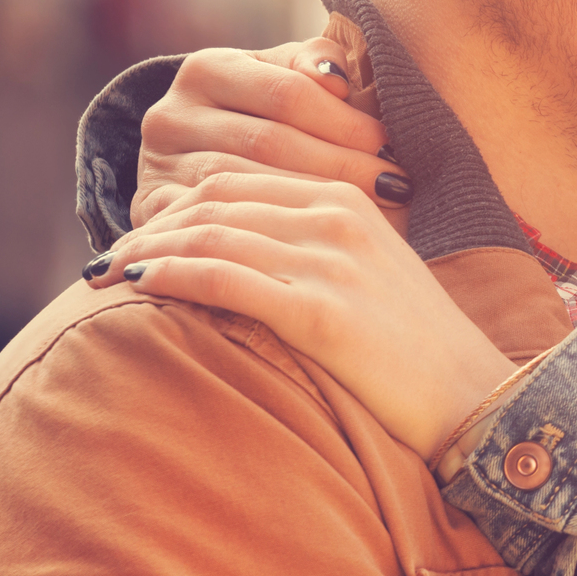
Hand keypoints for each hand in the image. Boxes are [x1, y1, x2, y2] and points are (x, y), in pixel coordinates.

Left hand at [89, 172, 513, 462]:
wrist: (472, 394)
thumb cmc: (416, 347)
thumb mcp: (369, 272)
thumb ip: (313, 248)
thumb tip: (238, 251)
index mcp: (347, 199)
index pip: (237, 181)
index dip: (176, 204)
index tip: (138, 234)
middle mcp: (336, 218)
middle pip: (213, 203)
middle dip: (148, 227)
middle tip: (106, 258)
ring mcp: (329, 262)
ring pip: (208, 235)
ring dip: (144, 251)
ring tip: (103, 275)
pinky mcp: (320, 312)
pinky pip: (221, 278)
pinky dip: (168, 276)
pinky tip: (136, 286)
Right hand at [131, 41, 411, 229]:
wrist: (204, 165)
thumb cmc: (272, 119)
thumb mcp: (289, 80)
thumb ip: (318, 64)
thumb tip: (337, 77)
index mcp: (208, 69)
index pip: (287, 92)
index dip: (344, 119)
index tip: (393, 144)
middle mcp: (172, 115)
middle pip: (268, 141)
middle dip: (340, 163)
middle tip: (396, 184)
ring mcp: (155, 167)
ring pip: (245, 187)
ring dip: (313, 203)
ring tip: (375, 214)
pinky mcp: (150, 215)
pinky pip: (215, 227)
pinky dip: (268, 235)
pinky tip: (317, 243)